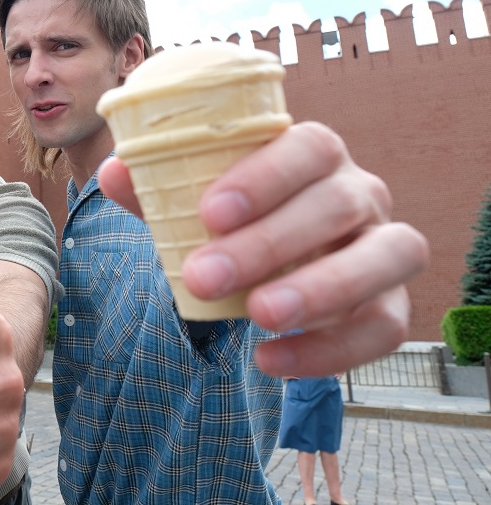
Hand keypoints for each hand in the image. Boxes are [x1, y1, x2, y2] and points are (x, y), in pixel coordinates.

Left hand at [99, 121, 428, 377]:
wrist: (267, 263)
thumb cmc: (233, 219)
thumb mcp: (192, 200)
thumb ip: (157, 185)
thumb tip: (116, 171)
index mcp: (315, 152)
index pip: (309, 146)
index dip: (265, 176)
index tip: (210, 213)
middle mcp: (361, 192)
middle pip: (338, 203)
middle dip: (270, 242)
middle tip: (204, 277)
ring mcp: (385, 246)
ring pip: (387, 256)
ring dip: (321, 289)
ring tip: (257, 316)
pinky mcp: (391, 302)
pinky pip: (385, 326)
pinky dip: (332, 349)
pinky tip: (270, 360)